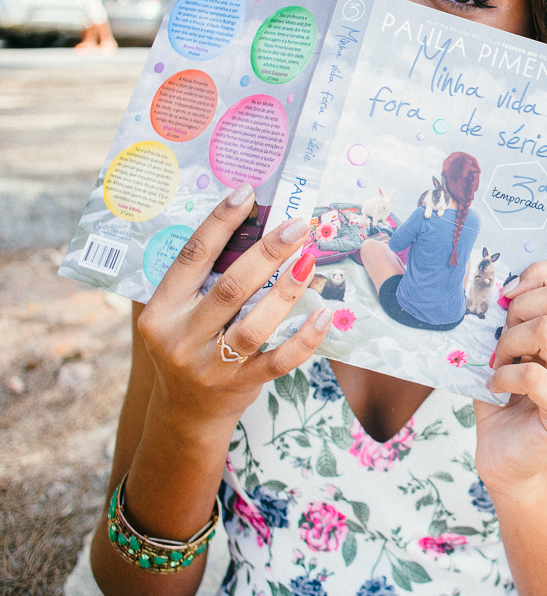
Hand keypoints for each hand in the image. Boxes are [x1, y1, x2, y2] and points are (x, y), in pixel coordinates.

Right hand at [136, 184, 330, 430]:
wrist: (185, 414)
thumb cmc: (189, 347)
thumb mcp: (177, 315)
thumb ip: (201, 280)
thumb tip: (246, 225)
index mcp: (161, 310)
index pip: (191, 257)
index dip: (219, 222)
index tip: (246, 193)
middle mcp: (181, 337)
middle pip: (229, 288)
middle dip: (267, 253)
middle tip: (297, 227)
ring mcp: (211, 366)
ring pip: (255, 325)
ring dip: (287, 290)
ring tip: (310, 261)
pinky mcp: (241, 385)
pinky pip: (279, 360)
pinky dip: (305, 337)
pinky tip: (325, 314)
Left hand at [473, 261, 546, 496]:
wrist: (504, 457)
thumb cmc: (504, 396)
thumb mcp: (507, 345)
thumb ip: (512, 315)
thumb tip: (500, 285)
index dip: (538, 274)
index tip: (508, 296)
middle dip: (519, 309)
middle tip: (502, 338)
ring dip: (508, 344)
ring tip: (499, 365)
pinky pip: (534, 375)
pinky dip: (503, 377)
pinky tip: (496, 389)